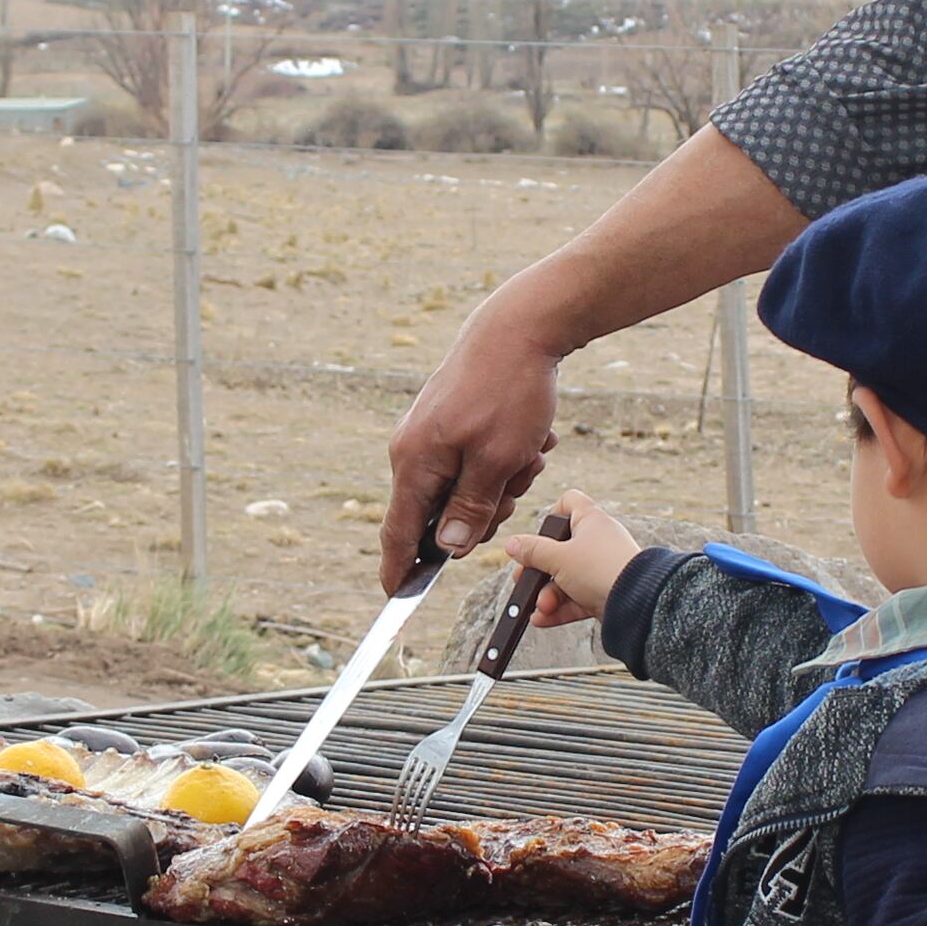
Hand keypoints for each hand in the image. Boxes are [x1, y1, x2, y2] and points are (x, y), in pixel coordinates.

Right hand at [384, 303, 563, 576]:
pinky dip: (505, 457)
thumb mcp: (499, 460)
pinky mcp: (450, 420)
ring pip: (466, 486)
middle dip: (485, 510)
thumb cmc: (510, 391)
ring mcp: (431, 433)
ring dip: (504, 480)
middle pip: (441, 514)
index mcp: (415, 462)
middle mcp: (413, 449)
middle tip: (519, 482)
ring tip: (532, 450)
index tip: (394, 600)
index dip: (399, 569)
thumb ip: (470, 508)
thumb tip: (447, 547)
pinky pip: (475, 459)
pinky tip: (531, 437)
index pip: (399, 532)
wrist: (520, 326)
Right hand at [517, 492, 647, 624]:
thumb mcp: (558, 558)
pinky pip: (576, 599)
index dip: (552, 513)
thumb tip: (512, 544)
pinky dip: (559, 609)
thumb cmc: (600, 569)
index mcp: (591, 520)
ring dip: (547, 594)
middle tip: (524, 580)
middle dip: (539, 570)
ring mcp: (602, 569)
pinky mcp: (605, 593)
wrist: (637, 603)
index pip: (570, 502)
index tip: (541, 533)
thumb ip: (532, 551)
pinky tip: (542, 619)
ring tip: (540, 607)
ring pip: (566, 578)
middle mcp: (598, 542)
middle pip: (560, 549)